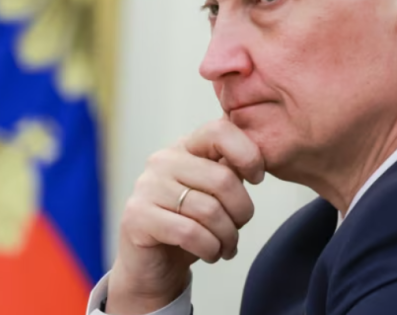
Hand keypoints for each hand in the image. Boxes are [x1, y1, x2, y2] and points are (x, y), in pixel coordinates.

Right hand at [105, 119, 265, 314]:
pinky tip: (210, 253)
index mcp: (183, 148)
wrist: (152, 265)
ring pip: (210, 211)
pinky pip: (190, 233)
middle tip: (238, 228)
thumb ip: (230, 172)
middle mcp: (161, 161)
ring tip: (225, 247)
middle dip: (242, 211)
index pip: (219, 131)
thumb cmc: (188, 226)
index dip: (248, 155)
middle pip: (223, 179)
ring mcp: (147, 187)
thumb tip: (258, 159)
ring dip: (227, 237)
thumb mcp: (213, 194)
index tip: (257, 179)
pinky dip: (210, 249)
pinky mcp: (138, 217)